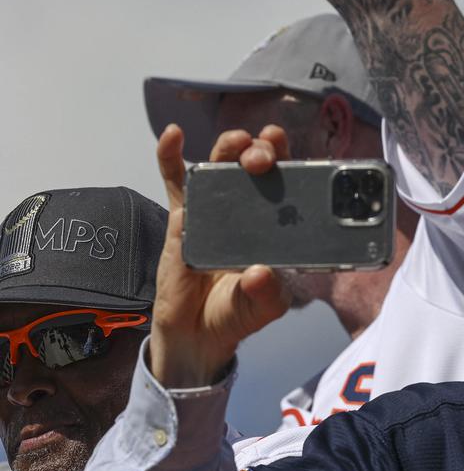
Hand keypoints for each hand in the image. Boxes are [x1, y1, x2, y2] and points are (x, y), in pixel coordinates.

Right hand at [149, 124, 291, 387]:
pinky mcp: (181, 222)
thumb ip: (266, 292)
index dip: (287, 161)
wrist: (200, 336)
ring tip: (234, 142)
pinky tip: (173, 135)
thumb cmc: (238, 313)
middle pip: (251, 168)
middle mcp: (244, 212)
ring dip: (226, 148)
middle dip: (259, 152)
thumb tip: (259, 273)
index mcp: (272, 225)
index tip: (287, 148)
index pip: (284, 183)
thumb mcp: (264, 307)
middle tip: (261, 158)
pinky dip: (170, 157)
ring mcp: (211, 213)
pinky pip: (175, 184)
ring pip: (217, 167)